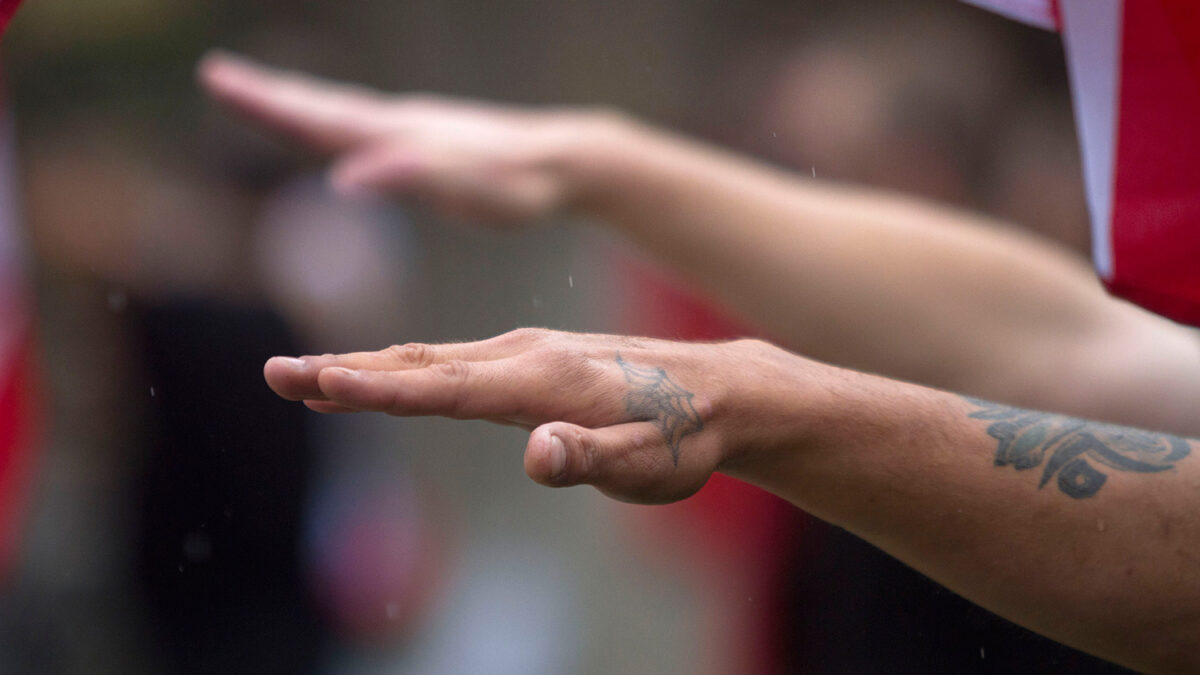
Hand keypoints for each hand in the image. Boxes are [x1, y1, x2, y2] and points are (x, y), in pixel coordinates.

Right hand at [199, 51, 608, 223]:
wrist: (565, 159)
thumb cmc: (519, 184)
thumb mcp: (467, 189)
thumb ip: (409, 178)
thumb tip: (343, 178)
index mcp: (396, 135)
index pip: (318, 118)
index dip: (268, 104)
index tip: (220, 80)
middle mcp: (399, 124)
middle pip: (321, 107)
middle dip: (267, 96)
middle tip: (216, 75)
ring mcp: (413, 128)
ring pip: (343, 112)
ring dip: (298, 103)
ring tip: (262, 92)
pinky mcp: (429, 140)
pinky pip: (368, 126)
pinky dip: (336, 120)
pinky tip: (338, 130)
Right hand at [264, 328, 812, 502]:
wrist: (723, 390)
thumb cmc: (683, 435)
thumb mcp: (648, 463)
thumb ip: (592, 458)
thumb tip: (537, 453)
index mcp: (544, 382)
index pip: (446, 388)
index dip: (378, 388)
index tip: (318, 382)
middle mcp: (526, 355)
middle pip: (422, 364)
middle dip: (346, 371)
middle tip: (278, 373)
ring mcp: (528, 351)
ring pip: (432, 359)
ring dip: (367, 366)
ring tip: (308, 376)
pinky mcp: (534, 357)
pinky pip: (455, 361)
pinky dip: (407, 366)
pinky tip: (386, 374)